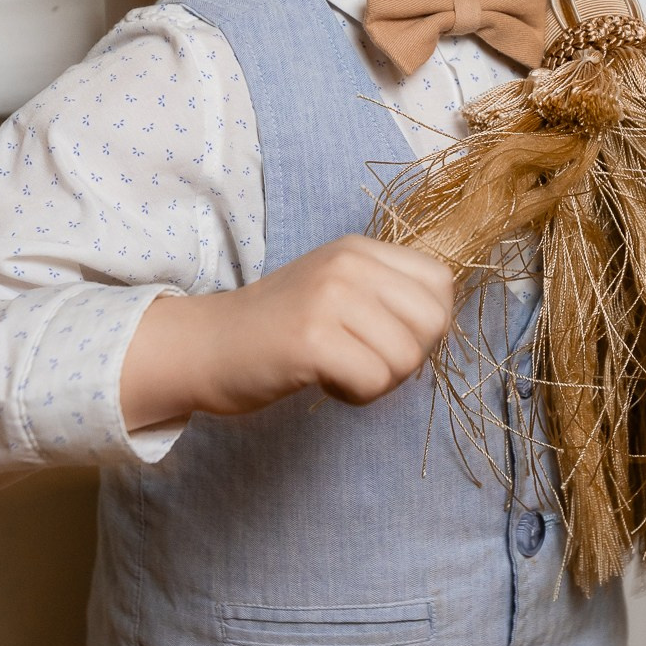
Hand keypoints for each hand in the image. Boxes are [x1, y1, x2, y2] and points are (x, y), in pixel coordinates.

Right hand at [120, 235, 454, 430]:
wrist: (205, 345)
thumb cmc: (276, 329)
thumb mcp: (335, 289)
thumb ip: (385, 295)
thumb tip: (441, 324)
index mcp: (359, 249)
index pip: (441, 284)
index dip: (424, 325)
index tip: (383, 338)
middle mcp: (348, 264)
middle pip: (433, 323)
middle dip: (405, 358)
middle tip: (361, 361)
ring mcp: (329, 298)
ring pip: (406, 358)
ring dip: (376, 381)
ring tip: (336, 369)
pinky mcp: (312, 338)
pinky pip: (374, 381)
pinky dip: (355, 395)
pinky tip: (322, 381)